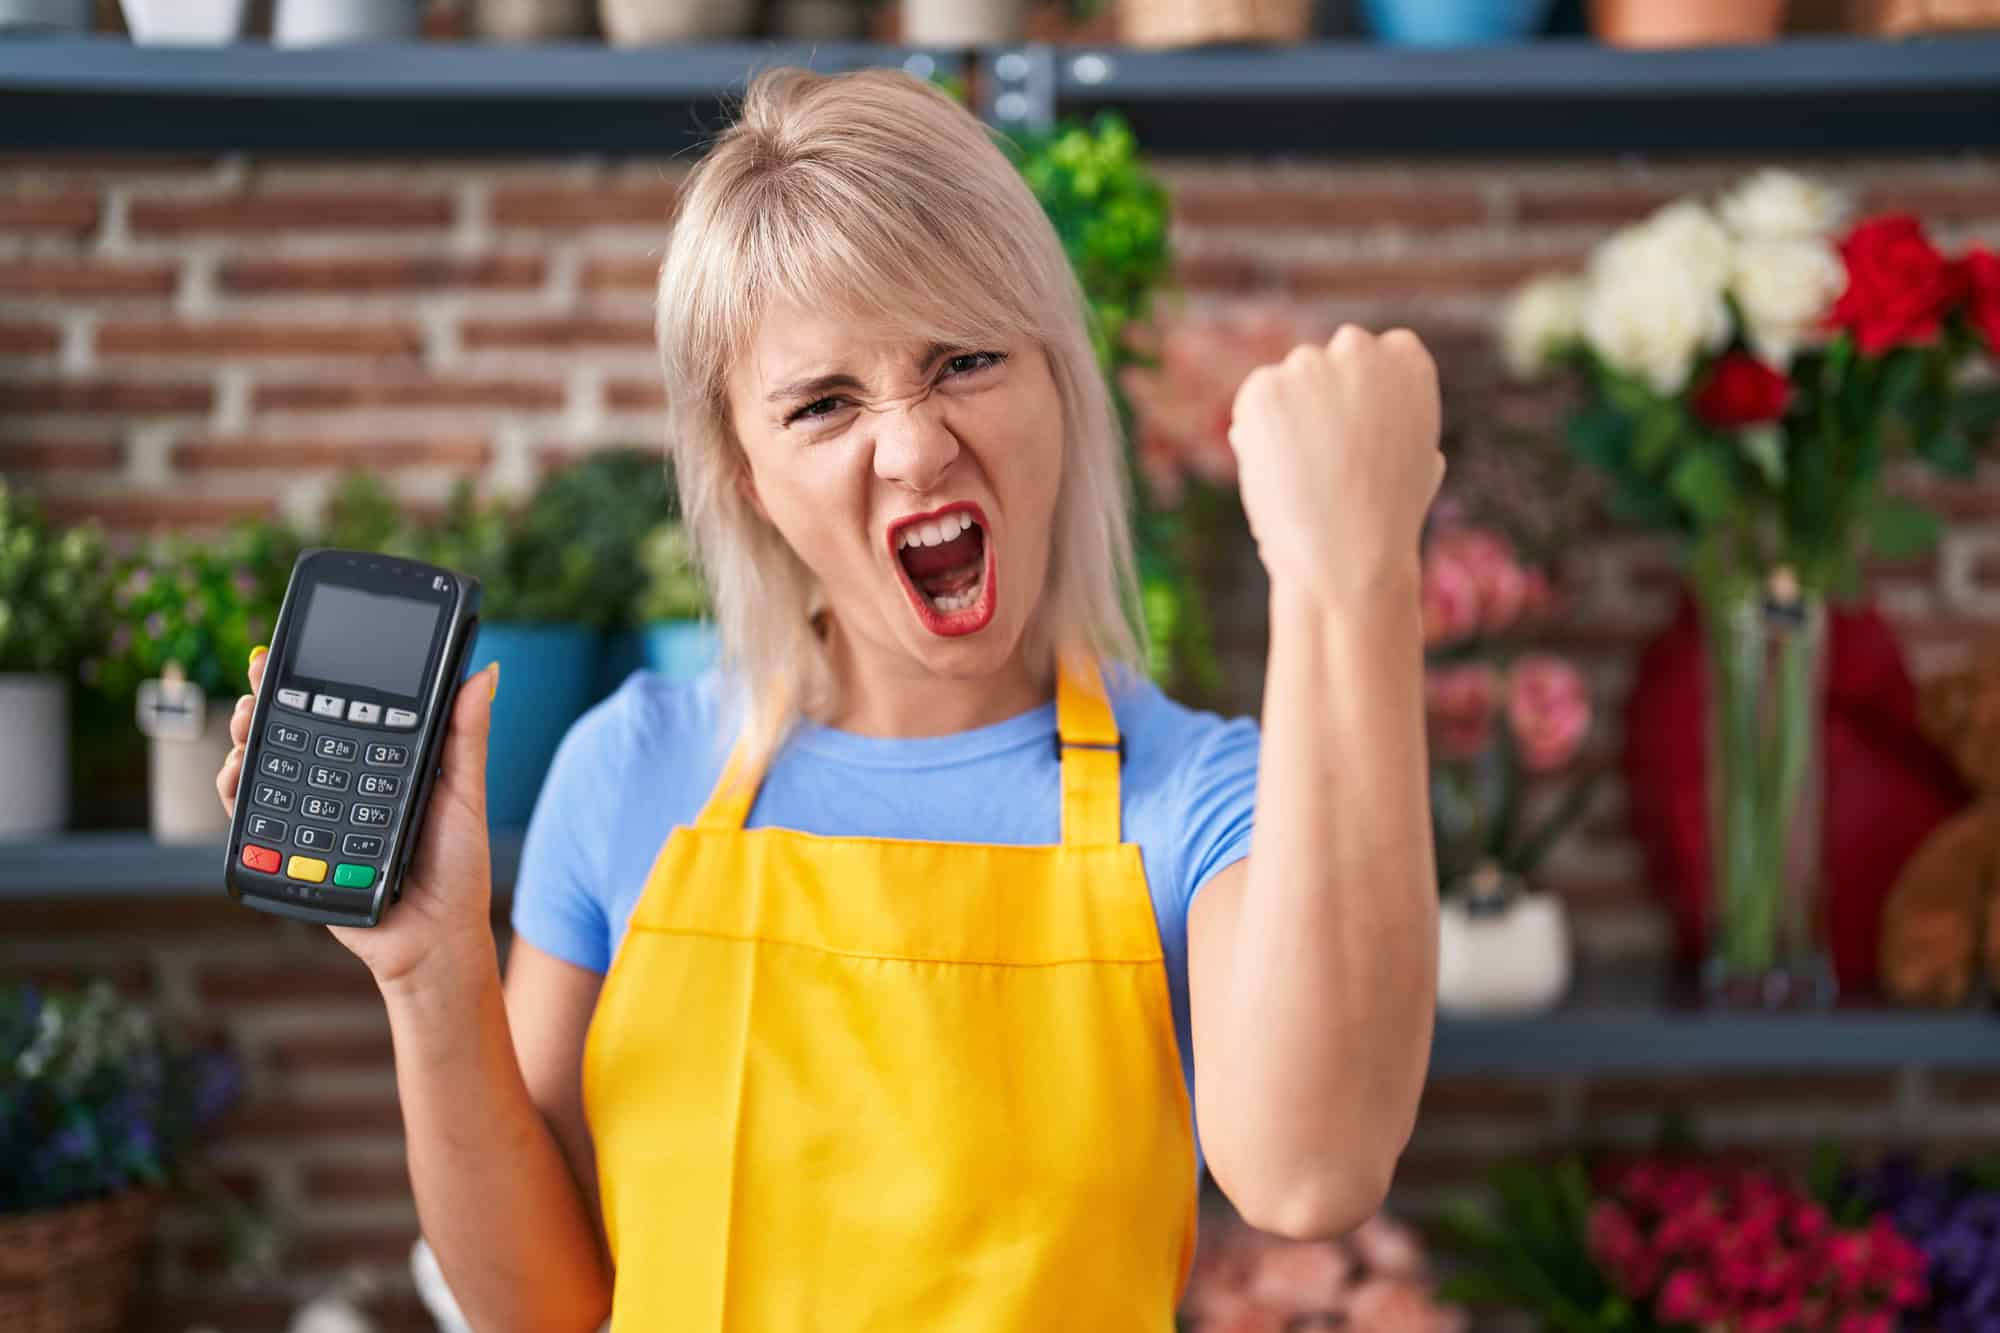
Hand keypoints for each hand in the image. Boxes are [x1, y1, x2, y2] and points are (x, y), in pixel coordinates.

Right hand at [217, 651, 502, 991]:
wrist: (436, 938)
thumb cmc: (459, 868)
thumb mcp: (466, 795)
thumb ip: (467, 738)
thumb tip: (482, 675)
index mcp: (380, 763)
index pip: (341, 712)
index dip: (312, 683)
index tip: (291, 656)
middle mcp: (341, 785)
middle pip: (294, 734)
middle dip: (267, 704)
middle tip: (258, 684)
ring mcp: (314, 816)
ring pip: (268, 769)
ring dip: (248, 740)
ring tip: (248, 722)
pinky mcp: (294, 852)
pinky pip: (256, 819)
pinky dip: (239, 792)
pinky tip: (238, 771)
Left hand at [1227, 325, 1444, 604]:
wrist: (1353, 551)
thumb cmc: (1391, 520)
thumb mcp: (1419, 463)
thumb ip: (1399, 426)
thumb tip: (1376, 424)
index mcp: (1406, 358)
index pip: (1374, 353)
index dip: (1357, 395)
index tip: (1355, 433)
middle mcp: (1358, 348)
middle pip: (1322, 364)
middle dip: (1316, 400)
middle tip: (1321, 457)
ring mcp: (1309, 364)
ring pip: (1285, 386)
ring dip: (1285, 419)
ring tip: (1303, 474)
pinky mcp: (1264, 389)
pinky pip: (1253, 407)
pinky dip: (1256, 436)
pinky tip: (1279, 472)